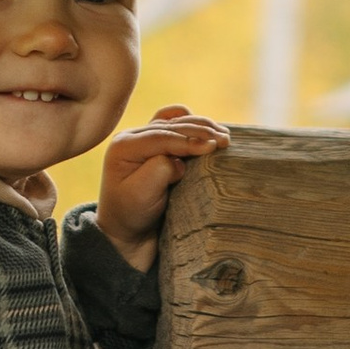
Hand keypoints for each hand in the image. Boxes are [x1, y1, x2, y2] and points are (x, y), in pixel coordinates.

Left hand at [95, 106, 228, 265]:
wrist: (128, 228)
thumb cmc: (133, 214)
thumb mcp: (141, 195)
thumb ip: (160, 171)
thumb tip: (180, 160)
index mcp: (124, 146)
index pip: (161, 136)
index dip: (188, 140)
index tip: (212, 146)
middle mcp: (133, 136)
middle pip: (171, 125)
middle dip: (200, 130)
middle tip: (225, 140)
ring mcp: (145, 137)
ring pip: (175, 120)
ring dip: (201, 125)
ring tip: (224, 135)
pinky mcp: (156, 143)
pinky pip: (175, 122)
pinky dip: (192, 123)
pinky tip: (208, 129)